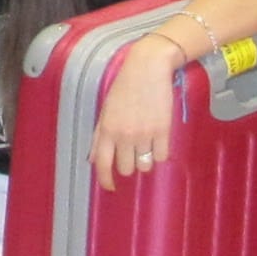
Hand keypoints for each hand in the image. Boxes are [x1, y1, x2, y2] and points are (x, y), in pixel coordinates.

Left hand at [89, 35, 180, 188]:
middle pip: (127, 168)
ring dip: (145, 160)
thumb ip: (100, 136)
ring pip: (145, 166)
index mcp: (107, 129)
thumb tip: (93, 159)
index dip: (106, 180)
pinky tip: (158, 141)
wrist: (147, 68)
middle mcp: (124, 135)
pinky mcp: (163, 131)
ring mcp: (144, 134)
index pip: (103, 164)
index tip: (111, 187)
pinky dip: (159, 153)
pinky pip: (161, 157)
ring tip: (146, 145)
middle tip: (133, 152)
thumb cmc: (124, 87)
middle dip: (129, 164)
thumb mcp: (106, 110)